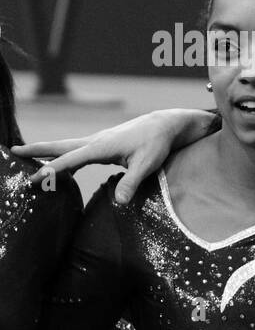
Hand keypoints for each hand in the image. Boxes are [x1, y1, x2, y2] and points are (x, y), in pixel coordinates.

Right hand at [13, 109, 215, 202]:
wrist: (164, 125)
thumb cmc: (157, 144)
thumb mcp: (147, 165)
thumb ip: (132, 183)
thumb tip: (119, 203)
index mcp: (100, 146)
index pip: (69, 160)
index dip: (51, 170)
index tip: (33, 179)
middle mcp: (94, 141)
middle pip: (59, 146)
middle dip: (36, 150)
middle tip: (12, 152)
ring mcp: (98, 141)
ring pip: (66, 147)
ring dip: (47, 152)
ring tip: (27, 159)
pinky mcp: (103, 145)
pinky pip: (77, 151)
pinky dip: (64, 156)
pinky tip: (61, 167)